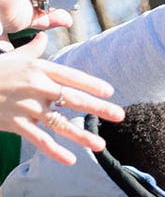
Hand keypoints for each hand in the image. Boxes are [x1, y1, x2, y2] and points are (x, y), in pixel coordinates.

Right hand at [0, 33, 123, 163]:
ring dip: (81, 136)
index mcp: (38, 69)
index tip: (110, 92)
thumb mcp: (13, 57)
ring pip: (59, 123)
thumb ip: (32, 49)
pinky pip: (38, 139)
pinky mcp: (15, 123)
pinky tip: (71, 161)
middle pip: (72, 98)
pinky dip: (54, 151)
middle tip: (120, 115)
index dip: (91, 84)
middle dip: (98, 107)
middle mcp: (36, 87)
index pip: (71, 76)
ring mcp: (26, 106)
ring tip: (100, 145)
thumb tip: (43, 35)